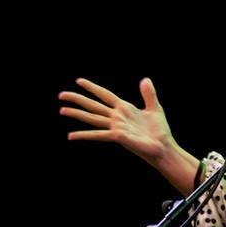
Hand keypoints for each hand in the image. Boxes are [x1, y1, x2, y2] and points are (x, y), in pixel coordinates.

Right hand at [59, 77, 174, 166]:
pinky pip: (98, 135)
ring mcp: (116, 127)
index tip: (79, 81)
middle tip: (61, 95)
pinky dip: (84, 135)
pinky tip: (70, 135)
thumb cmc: (159, 131)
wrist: (164, 147)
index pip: (104, 95)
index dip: (92, 88)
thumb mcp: (154, 108)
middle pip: (93, 105)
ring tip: (62, 110)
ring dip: (77, 114)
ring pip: (92, 118)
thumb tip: (145, 79)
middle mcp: (116, 118)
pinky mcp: (118, 137)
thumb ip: (148, 94)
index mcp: (124, 109)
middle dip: (78, 99)